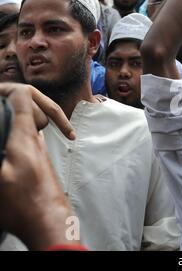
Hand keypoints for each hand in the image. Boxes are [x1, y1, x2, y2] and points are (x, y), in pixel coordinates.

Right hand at [0, 84, 76, 249]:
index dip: (7, 87)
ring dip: (12, 117)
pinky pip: (27, 137)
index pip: (23, 96)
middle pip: (27, 106)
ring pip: (27, 122)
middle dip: (9, 100)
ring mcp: (39, 150)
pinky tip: (5, 148)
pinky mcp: (38, 161)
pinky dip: (15, 134)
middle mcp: (35, 138)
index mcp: (24, 136)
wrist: (50, 222)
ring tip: (0, 121)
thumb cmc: (24, 204)